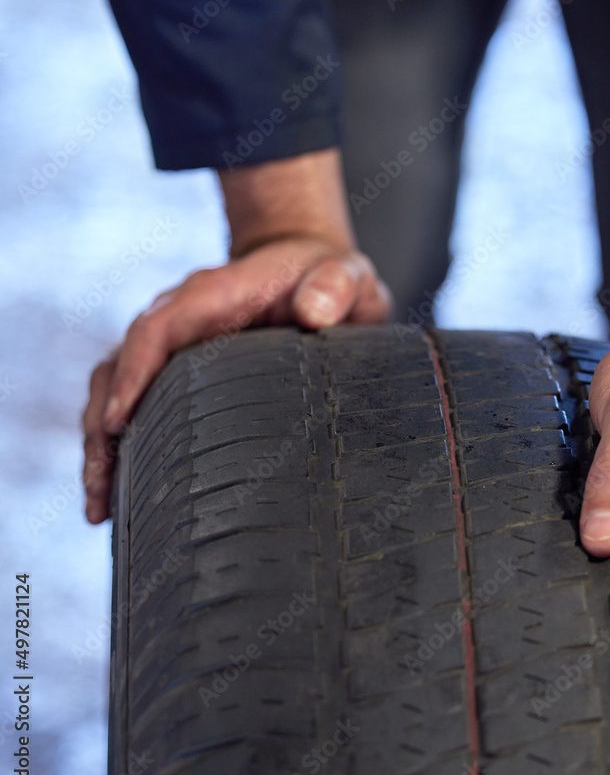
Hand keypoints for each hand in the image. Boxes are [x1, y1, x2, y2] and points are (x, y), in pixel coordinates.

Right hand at [82, 149, 389, 523]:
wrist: (306, 267)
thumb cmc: (325, 275)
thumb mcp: (345, 273)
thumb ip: (335, 285)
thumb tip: (314, 312)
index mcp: (214, 293)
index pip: (158, 328)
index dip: (134, 371)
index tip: (118, 420)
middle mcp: (181, 317)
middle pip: (119, 366)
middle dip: (102, 428)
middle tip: (101, 491)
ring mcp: (174, 344)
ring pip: (115, 389)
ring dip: (102, 445)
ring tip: (100, 507)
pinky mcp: (178, 369)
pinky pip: (136, 403)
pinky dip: (123, 443)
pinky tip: (122, 494)